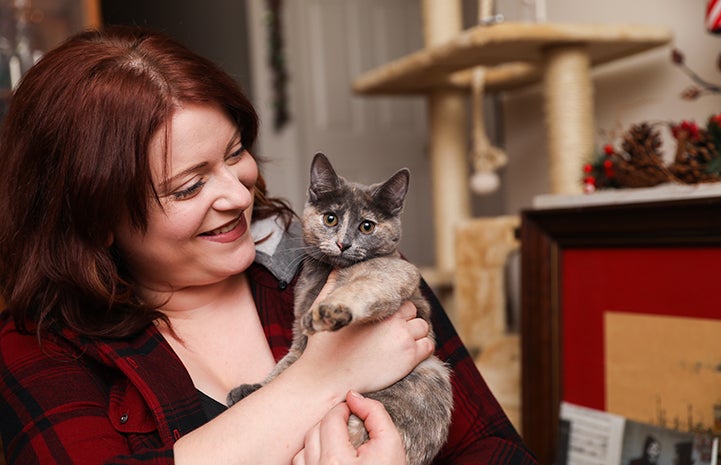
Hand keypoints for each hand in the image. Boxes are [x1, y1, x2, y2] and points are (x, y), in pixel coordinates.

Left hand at [292, 391, 407, 464]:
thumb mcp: (391, 444)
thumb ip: (374, 413)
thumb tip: (353, 396)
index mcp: (337, 461)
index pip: (330, 419)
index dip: (343, 410)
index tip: (354, 413)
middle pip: (314, 432)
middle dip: (331, 424)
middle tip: (350, 428)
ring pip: (303, 450)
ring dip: (319, 442)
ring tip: (341, 446)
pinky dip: (312, 459)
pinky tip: (331, 461)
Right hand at [299, 299, 432, 393]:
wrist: (326, 381)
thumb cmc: (323, 348)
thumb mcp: (324, 309)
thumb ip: (333, 286)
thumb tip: (337, 269)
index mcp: (377, 308)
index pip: (400, 300)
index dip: (395, 309)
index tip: (388, 317)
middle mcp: (394, 322)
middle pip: (413, 312)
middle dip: (406, 319)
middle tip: (394, 330)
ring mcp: (404, 341)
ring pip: (423, 328)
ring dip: (416, 333)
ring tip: (400, 341)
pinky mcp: (409, 360)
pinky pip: (428, 347)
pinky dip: (422, 347)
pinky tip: (408, 353)